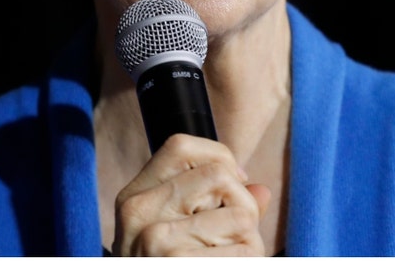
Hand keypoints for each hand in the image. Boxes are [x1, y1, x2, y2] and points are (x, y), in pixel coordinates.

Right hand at [112, 133, 271, 255]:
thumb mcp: (179, 233)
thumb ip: (219, 205)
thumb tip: (261, 192)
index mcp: (133, 199)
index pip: (179, 146)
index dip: (219, 157)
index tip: (232, 185)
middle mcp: (138, 215)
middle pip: (220, 175)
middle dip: (241, 204)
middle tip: (231, 234)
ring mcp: (156, 243)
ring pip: (242, 214)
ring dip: (248, 241)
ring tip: (225, 258)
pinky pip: (247, 250)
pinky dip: (247, 260)